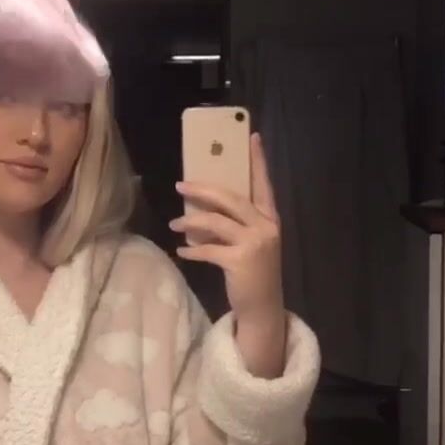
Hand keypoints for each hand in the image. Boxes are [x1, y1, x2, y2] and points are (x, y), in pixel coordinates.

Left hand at [169, 132, 285, 377]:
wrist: (263, 308)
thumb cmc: (254, 273)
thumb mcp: (253, 243)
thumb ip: (237, 224)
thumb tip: (203, 207)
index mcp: (270, 218)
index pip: (264, 183)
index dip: (258, 160)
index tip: (252, 136)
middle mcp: (266, 227)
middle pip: (231, 198)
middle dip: (203, 189)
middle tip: (180, 184)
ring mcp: (255, 244)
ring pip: (215, 222)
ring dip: (190, 220)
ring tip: (174, 223)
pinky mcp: (240, 261)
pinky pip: (208, 249)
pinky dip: (191, 249)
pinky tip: (181, 250)